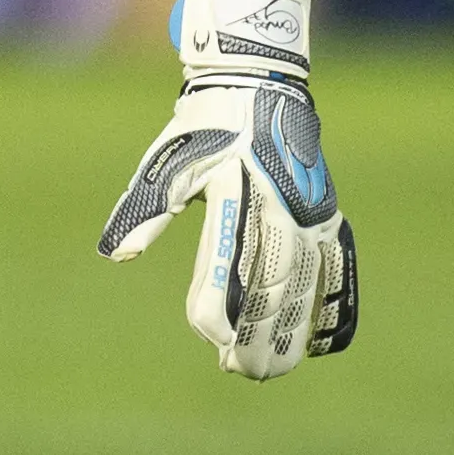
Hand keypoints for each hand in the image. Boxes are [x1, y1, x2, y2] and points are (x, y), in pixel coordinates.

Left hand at [97, 0, 355, 380]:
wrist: (259, 83)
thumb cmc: (203, 126)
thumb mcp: (165, 161)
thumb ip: (144, 210)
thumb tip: (114, 255)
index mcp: (236, 190)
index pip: (228, 260)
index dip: (219, 303)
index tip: (209, 338)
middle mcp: (280, 205)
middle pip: (274, 283)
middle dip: (259, 333)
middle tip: (242, 371)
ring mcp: (311, 211)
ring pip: (306, 283)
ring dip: (292, 330)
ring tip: (275, 369)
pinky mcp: (328, 214)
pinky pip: (339, 268)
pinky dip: (335, 306)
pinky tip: (326, 343)